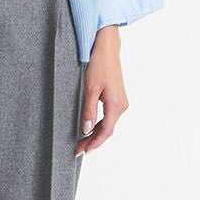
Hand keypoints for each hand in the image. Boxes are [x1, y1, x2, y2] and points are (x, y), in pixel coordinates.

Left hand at [76, 26, 127, 155]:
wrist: (107, 48)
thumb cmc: (98, 65)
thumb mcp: (90, 88)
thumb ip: (88, 110)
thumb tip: (85, 130)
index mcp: (116, 105)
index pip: (105, 132)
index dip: (93, 143)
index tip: (82, 151)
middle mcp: (121, 106)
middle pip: (107, 130)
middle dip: (93, 141)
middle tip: (78, 150)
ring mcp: (121, 102)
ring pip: (108, 124)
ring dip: (95, 134)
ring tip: (81, 142)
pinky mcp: (117, 98)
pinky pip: (109, 117)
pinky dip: (99, 125)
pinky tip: (89, 129)